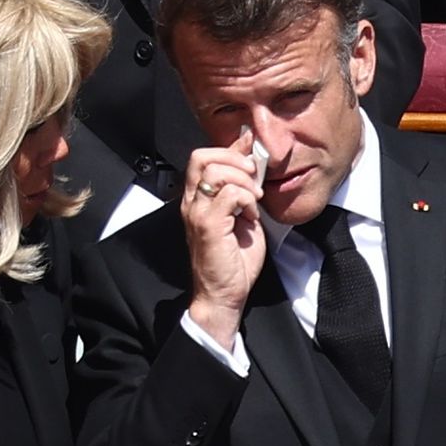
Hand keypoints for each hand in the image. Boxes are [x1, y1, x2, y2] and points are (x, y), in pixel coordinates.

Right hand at [183, 130, 265, 351]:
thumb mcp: (241, 215)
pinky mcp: (208, 225)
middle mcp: (191, 202)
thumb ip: (243, 189)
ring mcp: (197, 213)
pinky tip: (250, 217)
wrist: (224, 294)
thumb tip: (253, 161)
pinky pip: (229, 194)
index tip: (253, 159)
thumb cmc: (234, 260)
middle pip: (202, 156)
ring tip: (253, 201)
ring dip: (243, 182)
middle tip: (253, 178)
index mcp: (197, 198)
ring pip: (216, 172)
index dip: (231, 150)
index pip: (203, 156)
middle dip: (235, 160)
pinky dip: (246, 200)